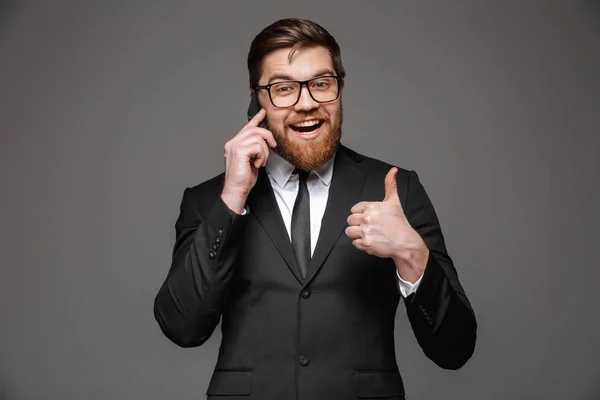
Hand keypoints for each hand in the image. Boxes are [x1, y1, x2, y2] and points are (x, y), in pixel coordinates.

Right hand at [221, 109, 276, 213]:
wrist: (236, 190)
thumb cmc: (243, 178)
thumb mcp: (252, 160)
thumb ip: (255, 149)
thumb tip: (264, 142)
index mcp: (235, 144)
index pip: (247, 128)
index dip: (256, 119)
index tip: (263, 112)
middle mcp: (233, 143)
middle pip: (255, 130)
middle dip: (267, 136)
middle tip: (272, 145)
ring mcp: (235, 146)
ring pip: (258, 138)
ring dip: (264, 151)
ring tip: (261, 161)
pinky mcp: (240, 151)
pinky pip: (258, 146)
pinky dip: (262, 156)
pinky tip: (257, 164)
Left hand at [345, 167, 428, 282]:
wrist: (405, 242)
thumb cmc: (399, 223)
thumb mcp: (394, 201)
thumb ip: (390, 184)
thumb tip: (393, 170)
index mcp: (371, 207)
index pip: (354, 209)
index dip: (361, 214)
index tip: (371, 218)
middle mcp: (367, 218)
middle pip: (350, 220)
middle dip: (358, 224)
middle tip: (371, 227)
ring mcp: (366, 231)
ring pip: (350, 231)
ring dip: (357, 234)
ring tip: (370, 234)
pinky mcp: (365, 243)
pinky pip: (355, 243)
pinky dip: (362, 244)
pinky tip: (372, 241)